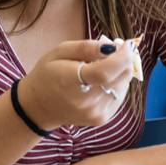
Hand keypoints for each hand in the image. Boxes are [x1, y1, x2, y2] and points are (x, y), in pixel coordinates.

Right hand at [14, 39, 135, 133]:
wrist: (39, 107)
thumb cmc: (47, 75)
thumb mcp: (59, 52)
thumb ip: (86, 47)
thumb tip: (112, 47)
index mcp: (71, 82)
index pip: (105, 72)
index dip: (122, 57)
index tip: (126, 45)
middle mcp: (86, 102)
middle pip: (120, 78)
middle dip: (123, 61)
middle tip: (112, 53)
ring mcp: (95, 113)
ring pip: (123, 86)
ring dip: (119, 73)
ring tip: (101, 69)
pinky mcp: (101, 119)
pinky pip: (119, 96)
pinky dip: (116, 85)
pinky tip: (101, 82)